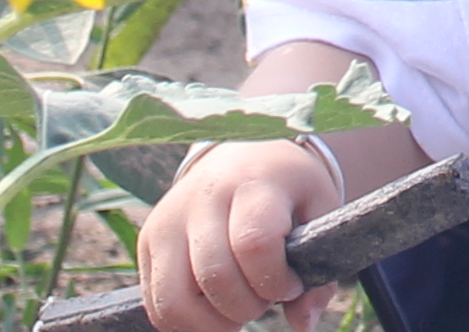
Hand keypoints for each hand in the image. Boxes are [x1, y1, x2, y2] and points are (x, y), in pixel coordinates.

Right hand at [144, 137, 345, 331]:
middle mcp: (203, 198)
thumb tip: (303, 323)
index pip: (254, 243)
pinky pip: (157, 305)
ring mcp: (168, 220)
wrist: (243, 154)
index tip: (291, 284)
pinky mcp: (148, 241)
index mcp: (253, 183)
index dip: (275, 280)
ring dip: (211, 323)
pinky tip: (213, 307)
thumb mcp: (320, 212)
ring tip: (237, 307)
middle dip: (247, 307)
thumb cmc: (288, 189)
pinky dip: (186, 322)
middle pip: (215, 276)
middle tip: (264, 297)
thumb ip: (320, 270)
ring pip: (174, 300)